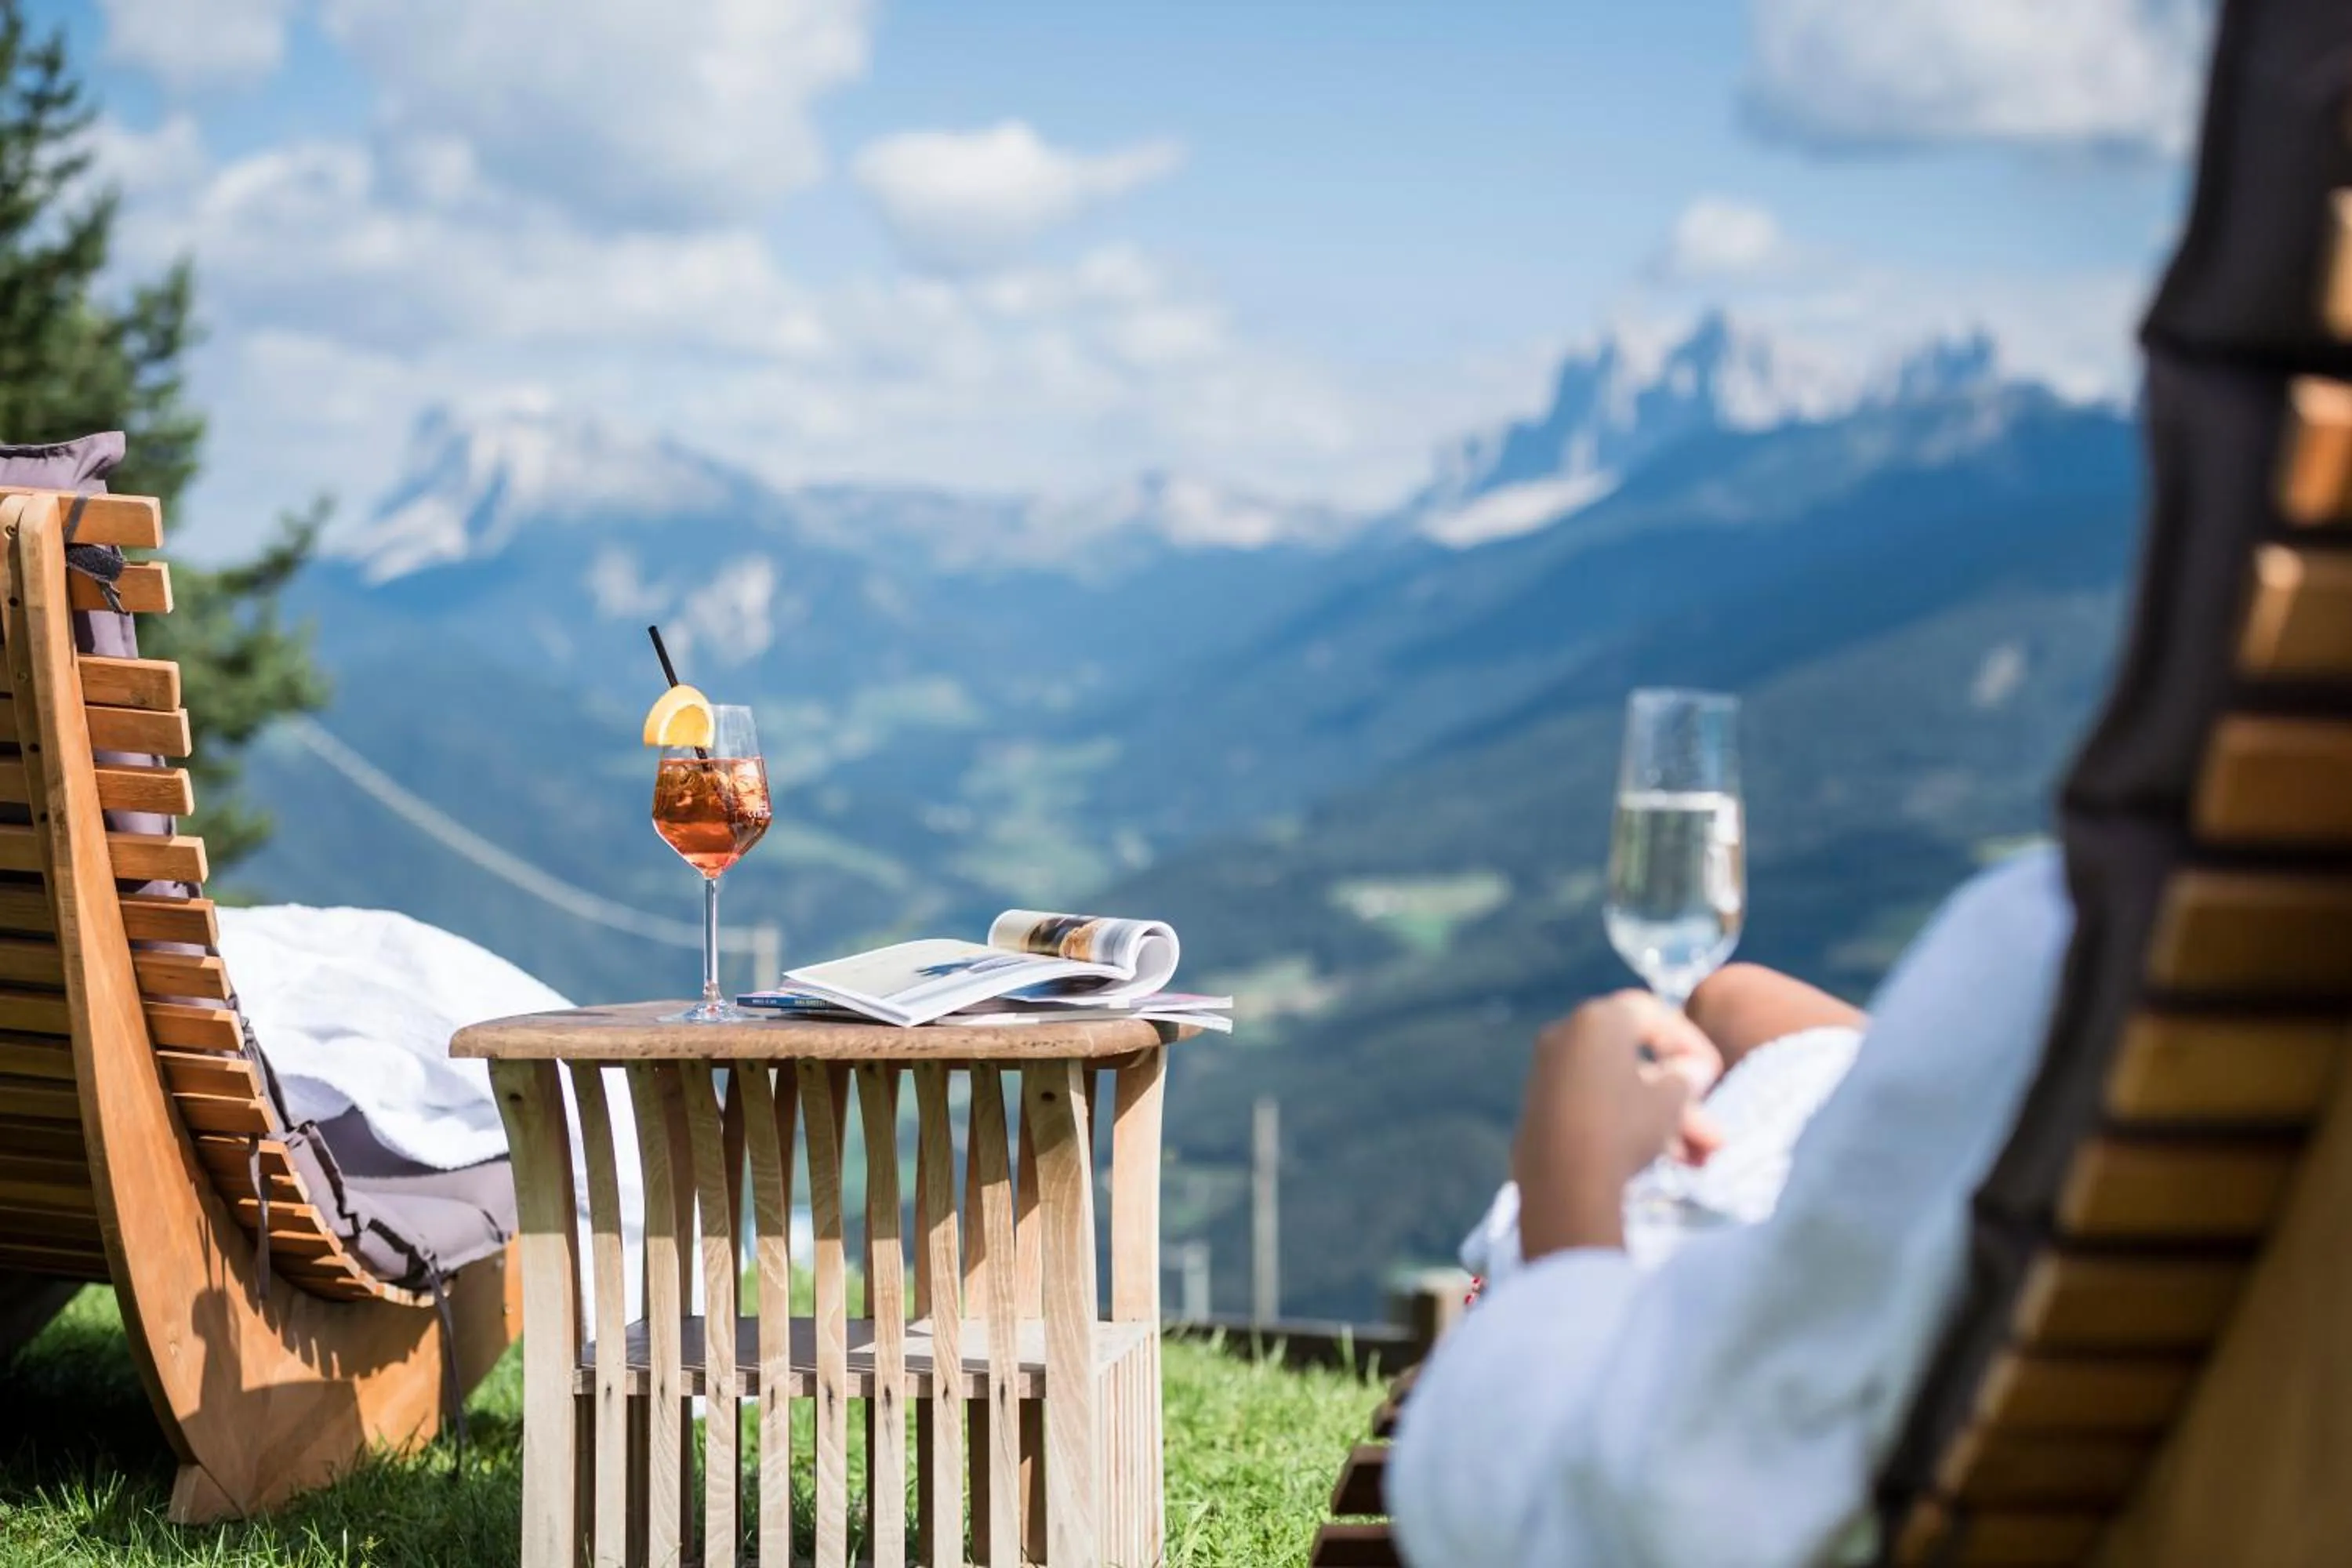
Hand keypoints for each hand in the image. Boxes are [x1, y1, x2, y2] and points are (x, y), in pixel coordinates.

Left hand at [1511, 991, 1726, 1255]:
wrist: (1561, 1185)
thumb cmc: (1623, 1128)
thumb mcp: (1669, 1101)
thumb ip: (1685, 1078)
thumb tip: (1692, 1069)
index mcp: (1596, 1020)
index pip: (1651, 1014)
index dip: (1688, 1041)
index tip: (1713, 1072)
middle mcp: (1565, 1037)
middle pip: (1638, 1062)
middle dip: (1682, 1101)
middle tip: (1714, 1132)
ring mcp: (1549, 1074)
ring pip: (1621, 1091)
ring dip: (1665, 1122)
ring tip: (1702, 1160)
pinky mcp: (1541, 1110)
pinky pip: (1595, 1107)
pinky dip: (1630, 1127)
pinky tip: (1668, 1161)